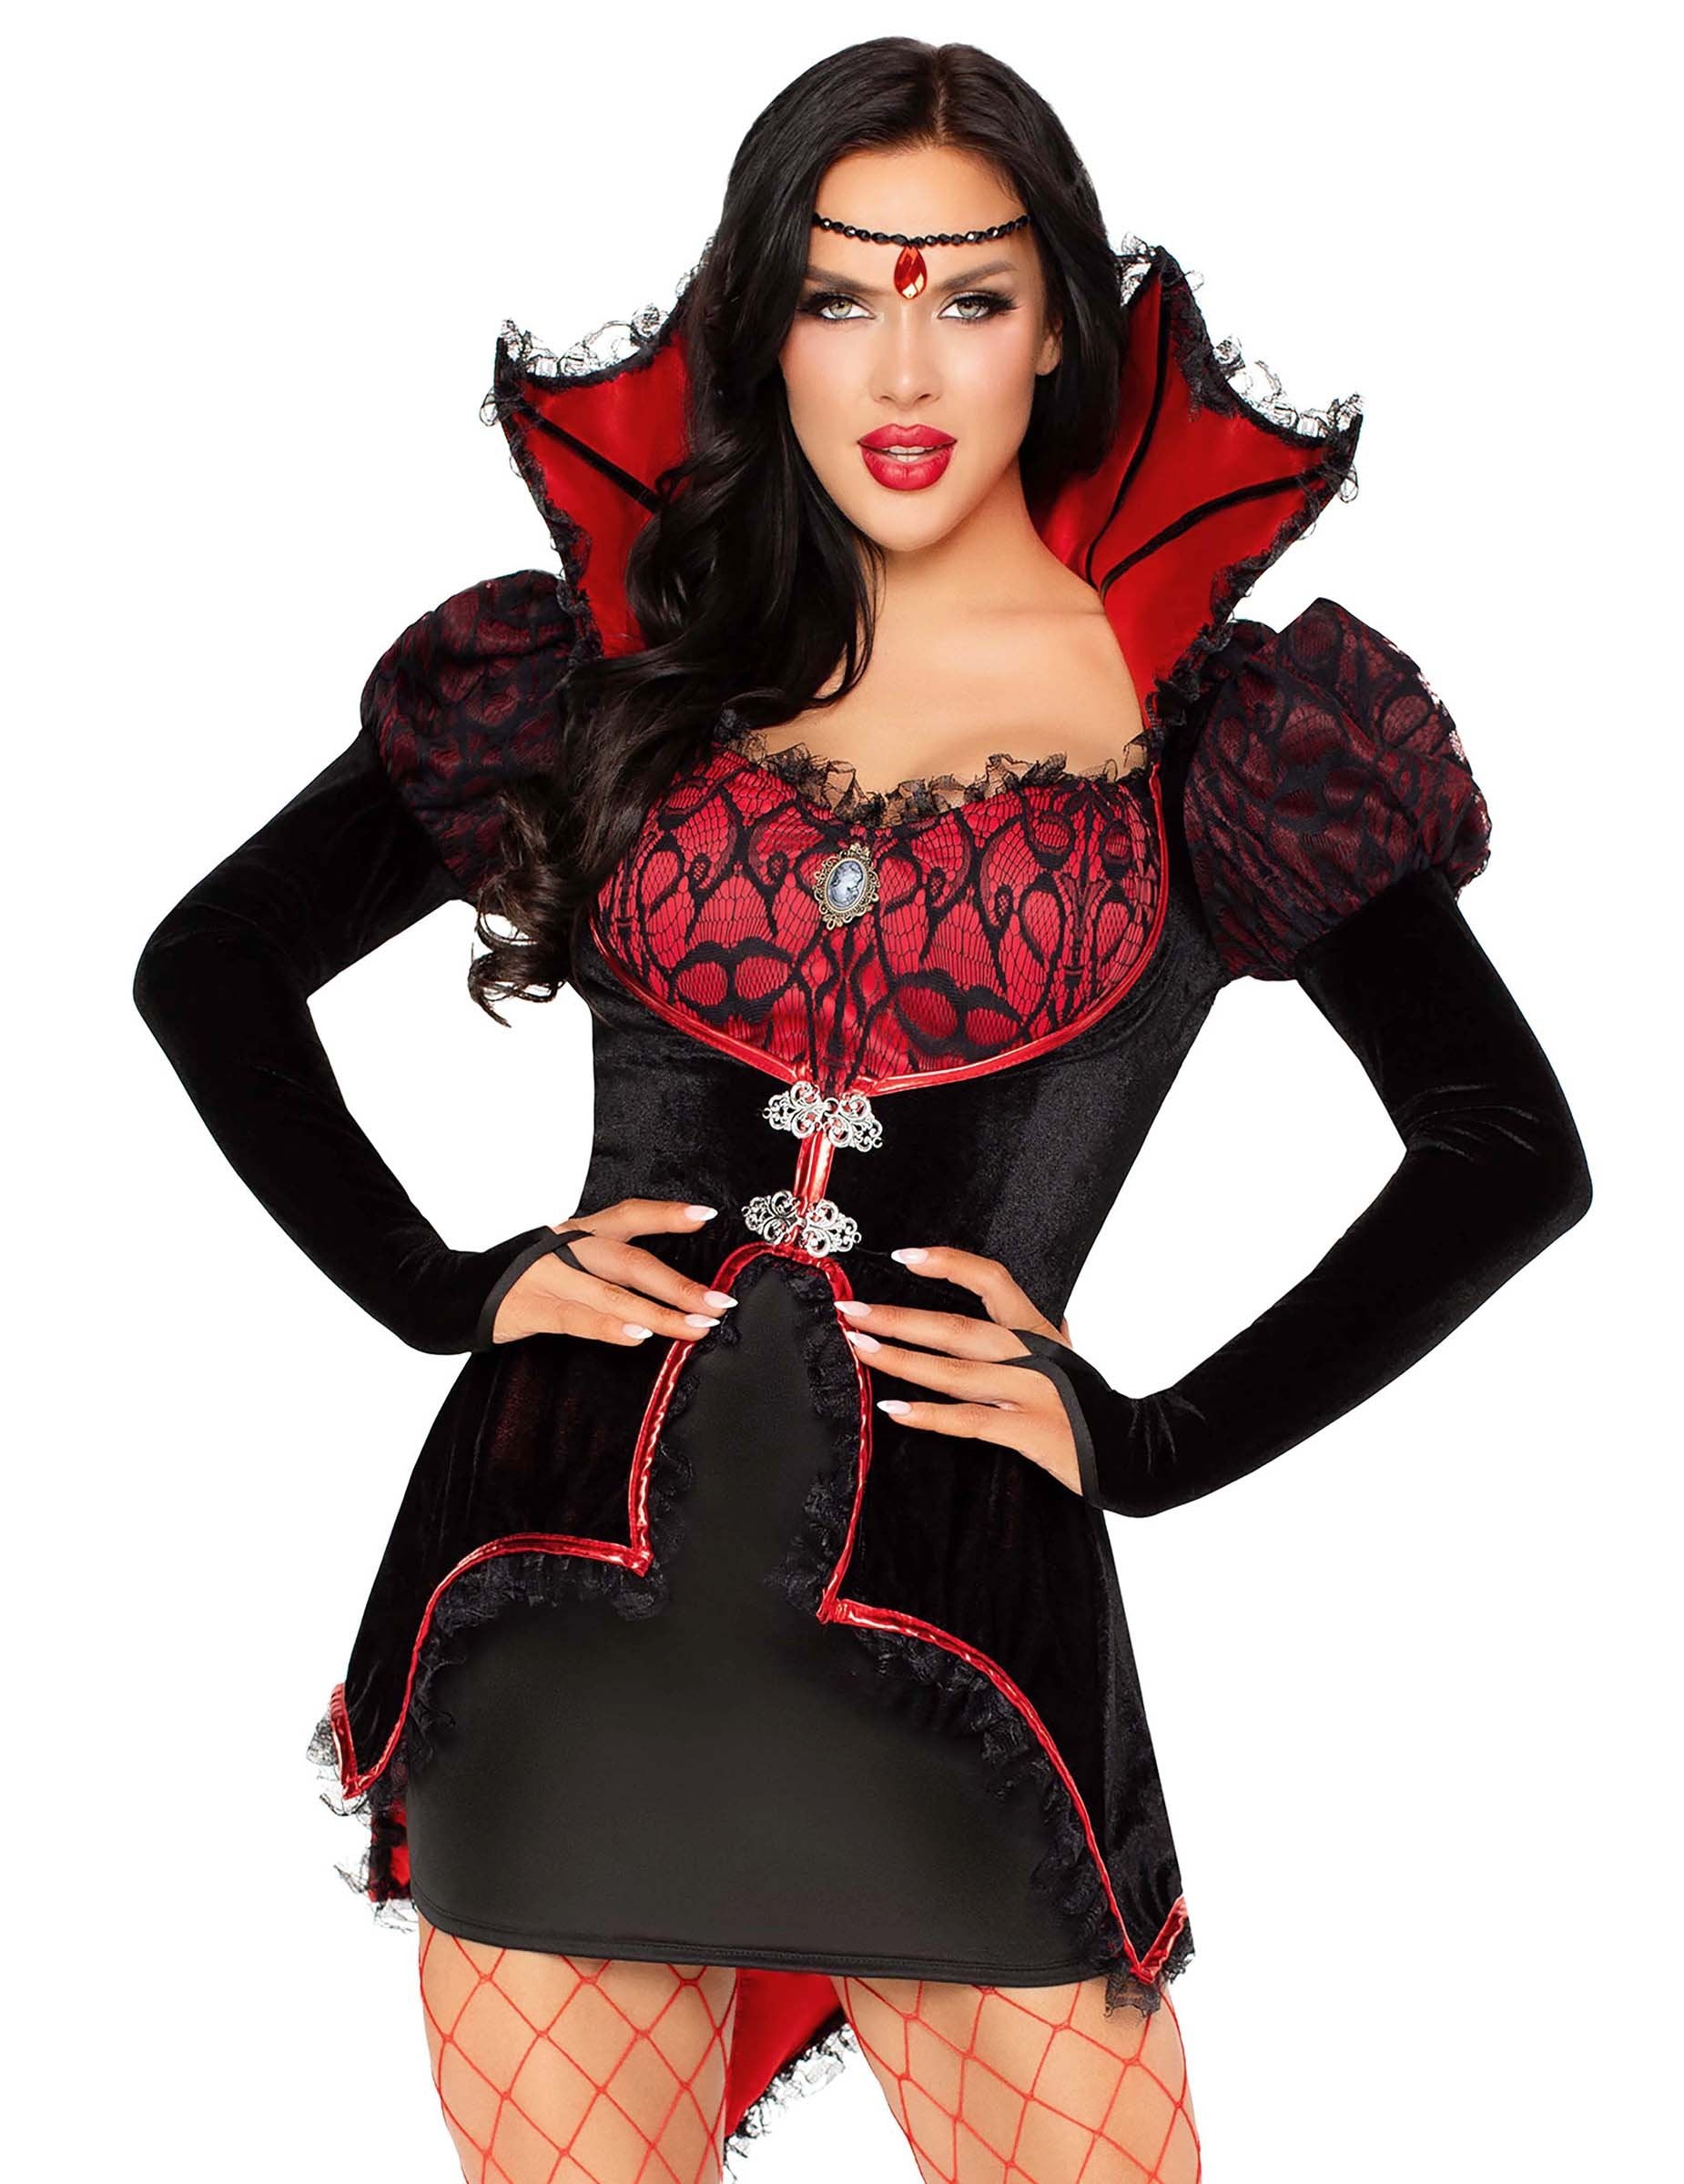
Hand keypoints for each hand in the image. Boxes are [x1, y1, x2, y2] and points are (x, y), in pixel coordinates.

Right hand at [491, 1199, 735, 1347]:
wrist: (455, 1291)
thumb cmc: (521, 1277)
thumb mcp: (562, 1258)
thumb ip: (603, 1266)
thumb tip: (662, 1288)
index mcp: (578, 1231)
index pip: (629, 1214)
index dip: (667, 1215)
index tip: (707, 1217)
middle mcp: (566, 1247)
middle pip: (631, 1261)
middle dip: (680, 1285)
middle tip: (720, 1304)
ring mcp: (548, 1276)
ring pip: (613, 1294)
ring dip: (660, 1314)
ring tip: (696, 1329)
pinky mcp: (531, 1307)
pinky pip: (578, 1319)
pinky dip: (611, 1328)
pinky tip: (639, 1337)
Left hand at [835, 1245, 1083, 1497]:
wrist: (1135, 1453)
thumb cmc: (1096, 1406)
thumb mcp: (1075, 1360)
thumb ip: (1055, 1337)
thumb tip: (1055, 1318)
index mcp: (1037, 1330)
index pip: (991, 1280)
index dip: (948, 1264)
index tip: (904, 1256)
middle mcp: (1030, 1354)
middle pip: (955, 1327)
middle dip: (898, 1318)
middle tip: (851, 1311)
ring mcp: (1029, 1392)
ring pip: (953, 1371)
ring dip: (900, 1360)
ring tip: (860, 1349)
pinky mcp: (1027, 1432)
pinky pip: (969, 1420)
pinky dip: (929, 1415)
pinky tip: (893, 1410)